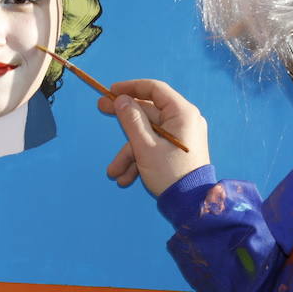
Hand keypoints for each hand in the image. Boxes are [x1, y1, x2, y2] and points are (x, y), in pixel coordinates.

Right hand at [98, 79, 210, 196]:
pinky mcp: (177, 151)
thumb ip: (131, 120)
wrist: (191, 204)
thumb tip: (121, 99)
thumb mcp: (145, 147)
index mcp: (181, 113)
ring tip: (114, 173)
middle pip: (148, 113)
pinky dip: (139, 160)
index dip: (131, 87)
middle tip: (101, 109)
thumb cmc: (169, 173)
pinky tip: (126, 178)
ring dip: (129, 153)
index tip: (111, 90)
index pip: (155, 89)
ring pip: (148, 135)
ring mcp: (180, 137)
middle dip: (124, 122)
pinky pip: (154, 147)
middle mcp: (183, 121)